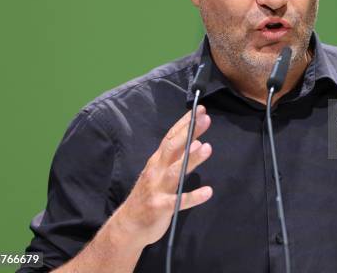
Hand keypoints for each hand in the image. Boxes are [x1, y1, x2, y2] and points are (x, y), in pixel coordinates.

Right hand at [114, 105, 212, 246]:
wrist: (127, 226)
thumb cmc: (148, 197)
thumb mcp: (159, 173)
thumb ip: (175, 158)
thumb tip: (196, 141)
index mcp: (157, 162)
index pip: (171, 137)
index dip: (185, 123)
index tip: (200, 110)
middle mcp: (156, 171)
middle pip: (172, 148)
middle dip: (189, 132)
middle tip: (205, 119)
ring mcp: (157, 189)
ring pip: (175, 171)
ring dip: (191, 159)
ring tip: (207, 147)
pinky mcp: (160, 207)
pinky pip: (178, 202)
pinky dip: (193, 197)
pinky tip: (208, 192)